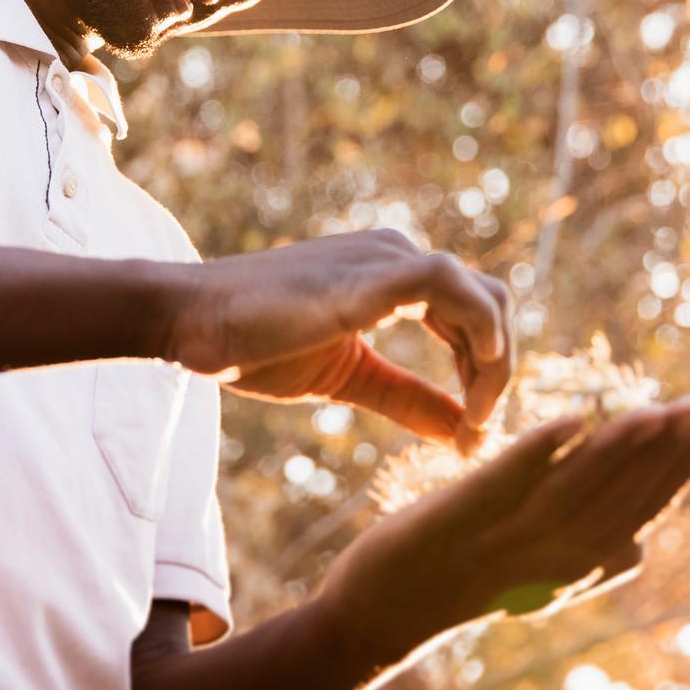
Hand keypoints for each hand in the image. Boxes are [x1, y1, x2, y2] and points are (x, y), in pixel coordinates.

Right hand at [160, 231, 513, 450]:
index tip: (472, 429)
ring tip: (475, 421)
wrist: (191, 319)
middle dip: (497, 371)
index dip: (485, 370)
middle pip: (491, 304)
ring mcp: (386, 259)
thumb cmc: (255, 343)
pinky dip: (480, 336)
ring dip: (495, 364)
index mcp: (391, 275)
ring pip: (486, 298)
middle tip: (478, 431)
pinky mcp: (374, 276)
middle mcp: (397, 256)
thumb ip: (408, 398)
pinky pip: (455, 290)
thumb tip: (463, 433)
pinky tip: (470, 388)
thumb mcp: (349, 378)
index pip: (473, 311)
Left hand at [317, 397, 689, 666]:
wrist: (378, 616)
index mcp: (570, 569)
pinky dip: (542, 452)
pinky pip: (506, 485)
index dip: (679, 473)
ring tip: (659, 412)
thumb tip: (643, 546)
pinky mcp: (457, 522)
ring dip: (620, 451)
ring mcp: (503, 543)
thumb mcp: (533, 579)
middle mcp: (547, 562)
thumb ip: (583, 559)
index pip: (639, 514)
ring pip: (575, 493)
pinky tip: (574, 419)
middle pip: (619, 503)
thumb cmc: (460, 586)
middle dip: (666, 455)